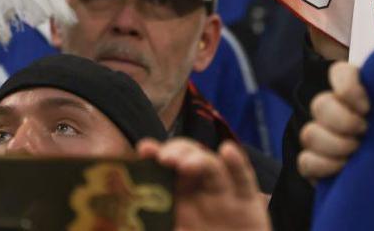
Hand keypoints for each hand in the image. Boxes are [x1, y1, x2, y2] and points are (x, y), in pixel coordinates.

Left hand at [137, 138, 270, 230]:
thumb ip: (154, 226)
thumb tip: (126, 228)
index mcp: (176, 198)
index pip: (162, 169)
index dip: (154, 155)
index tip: (145, 149)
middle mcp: (198, 191)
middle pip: (187, 158)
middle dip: (176, 152)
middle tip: (165, 159)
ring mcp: (223, 195)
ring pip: (212, 166)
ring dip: (199, 159)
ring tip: (187, 165)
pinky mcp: (248, 204)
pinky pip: (243, 180)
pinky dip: (237, 164)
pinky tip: (228, 150)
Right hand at [298, 62, 368, 180]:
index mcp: (359, 95)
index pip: (340, 73)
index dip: (347, 87)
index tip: (367, 107)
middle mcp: (336, 112)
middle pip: (319, 104)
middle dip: (341, 120)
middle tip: (365, 131)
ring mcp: (323, 138)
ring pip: (309, 133)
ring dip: (333, 144)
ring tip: (356, 152)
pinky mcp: (316, 165)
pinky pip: (305, 161)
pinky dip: (322, 165)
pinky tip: (343, 168)